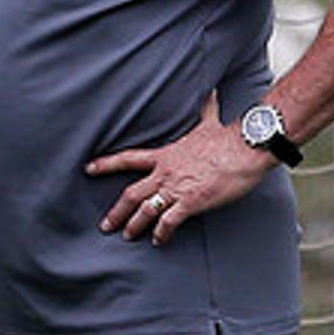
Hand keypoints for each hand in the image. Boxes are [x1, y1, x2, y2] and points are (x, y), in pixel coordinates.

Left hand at [87, 94, 277, 245]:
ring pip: (145, 211)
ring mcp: (176, 189)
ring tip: (128, 236)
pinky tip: (159, 240)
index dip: (106, 164)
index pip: (128, 158)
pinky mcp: (191, 202)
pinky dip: (162, 233)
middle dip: (116, 212)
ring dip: (134, 226)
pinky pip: (169, 222)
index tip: (89, 169)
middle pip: (131, 194)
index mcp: (165, 155)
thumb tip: (212, 94)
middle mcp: (165, 173)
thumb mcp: (210, 122)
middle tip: (105, 225)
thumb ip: (206, 110)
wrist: (244, 149)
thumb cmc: (228, 138)